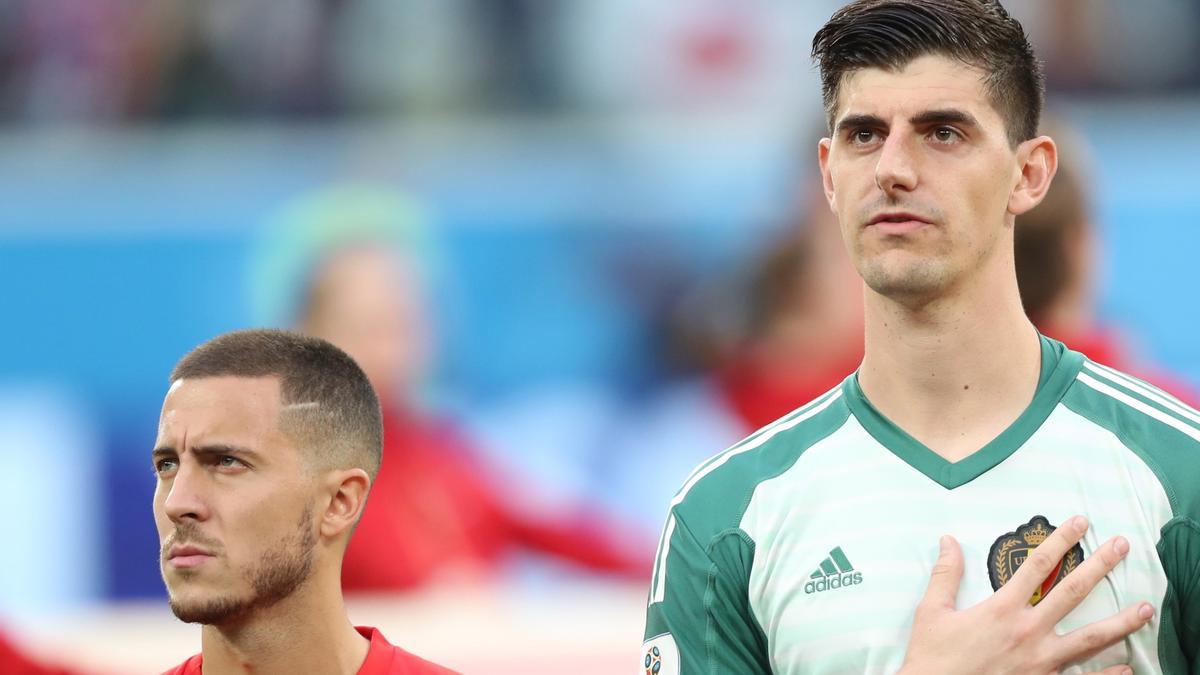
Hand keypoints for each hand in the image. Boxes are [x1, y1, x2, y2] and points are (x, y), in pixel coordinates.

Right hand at [898, 515, 1153, 674]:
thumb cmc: (933, 658)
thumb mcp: (932, 612)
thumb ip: (945, 575)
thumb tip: (948, 540)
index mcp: (1002, 609)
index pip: (1037, 565)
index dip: (1060, 540)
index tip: (1080, 523)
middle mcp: (1028, 632)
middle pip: (1071, 592)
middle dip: (1098, 566)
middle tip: (1122, 547)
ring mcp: (1040, 661)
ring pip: (1090, 639)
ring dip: (1121, 622)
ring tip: (1146, 608)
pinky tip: (1127, 667)